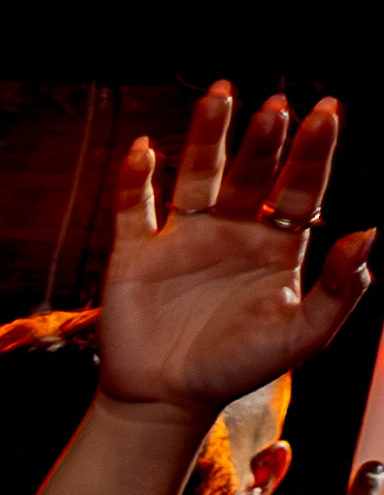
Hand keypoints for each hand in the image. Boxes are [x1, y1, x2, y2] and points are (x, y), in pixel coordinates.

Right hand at [93, 89, 374, 419]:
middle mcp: (232, 229)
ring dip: (208, 134)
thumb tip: (369, 233)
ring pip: (197, 173)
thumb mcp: (304, 335)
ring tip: (219, 94)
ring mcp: (182, 237)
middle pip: (251, 170)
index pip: (300, 187)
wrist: (166, 399)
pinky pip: (135, 208)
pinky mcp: (135, 253)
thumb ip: (340, 288)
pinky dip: (136, 179)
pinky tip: (146, 150)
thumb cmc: (238, 367)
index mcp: (276, 243)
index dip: (313, 151)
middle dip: (265, 138)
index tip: (327, 113)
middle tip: (277, 107)